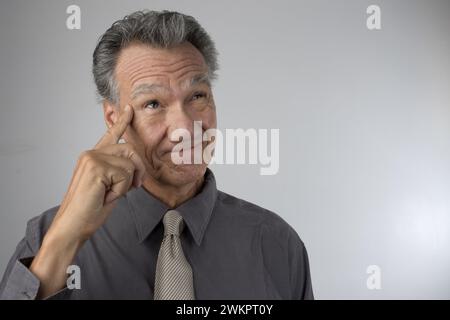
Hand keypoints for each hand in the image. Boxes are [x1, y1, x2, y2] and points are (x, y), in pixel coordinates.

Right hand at [50, 104, 145, 241]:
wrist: (73, 226)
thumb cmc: (90, 209)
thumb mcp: (110, 187)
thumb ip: (120, 172)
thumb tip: (137, 166)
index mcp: (93, 157)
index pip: (110, 135)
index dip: (121, 121)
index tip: (129, 108)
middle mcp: (91, 153)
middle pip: (130, 149)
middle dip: (139, 169)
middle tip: (135, 186)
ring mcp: (92, 158)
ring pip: (129, 165)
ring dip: (126, 185)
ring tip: (110, 195)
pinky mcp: (96, 167)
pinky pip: (125, 175)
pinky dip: (121, 190)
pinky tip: (105, 197)